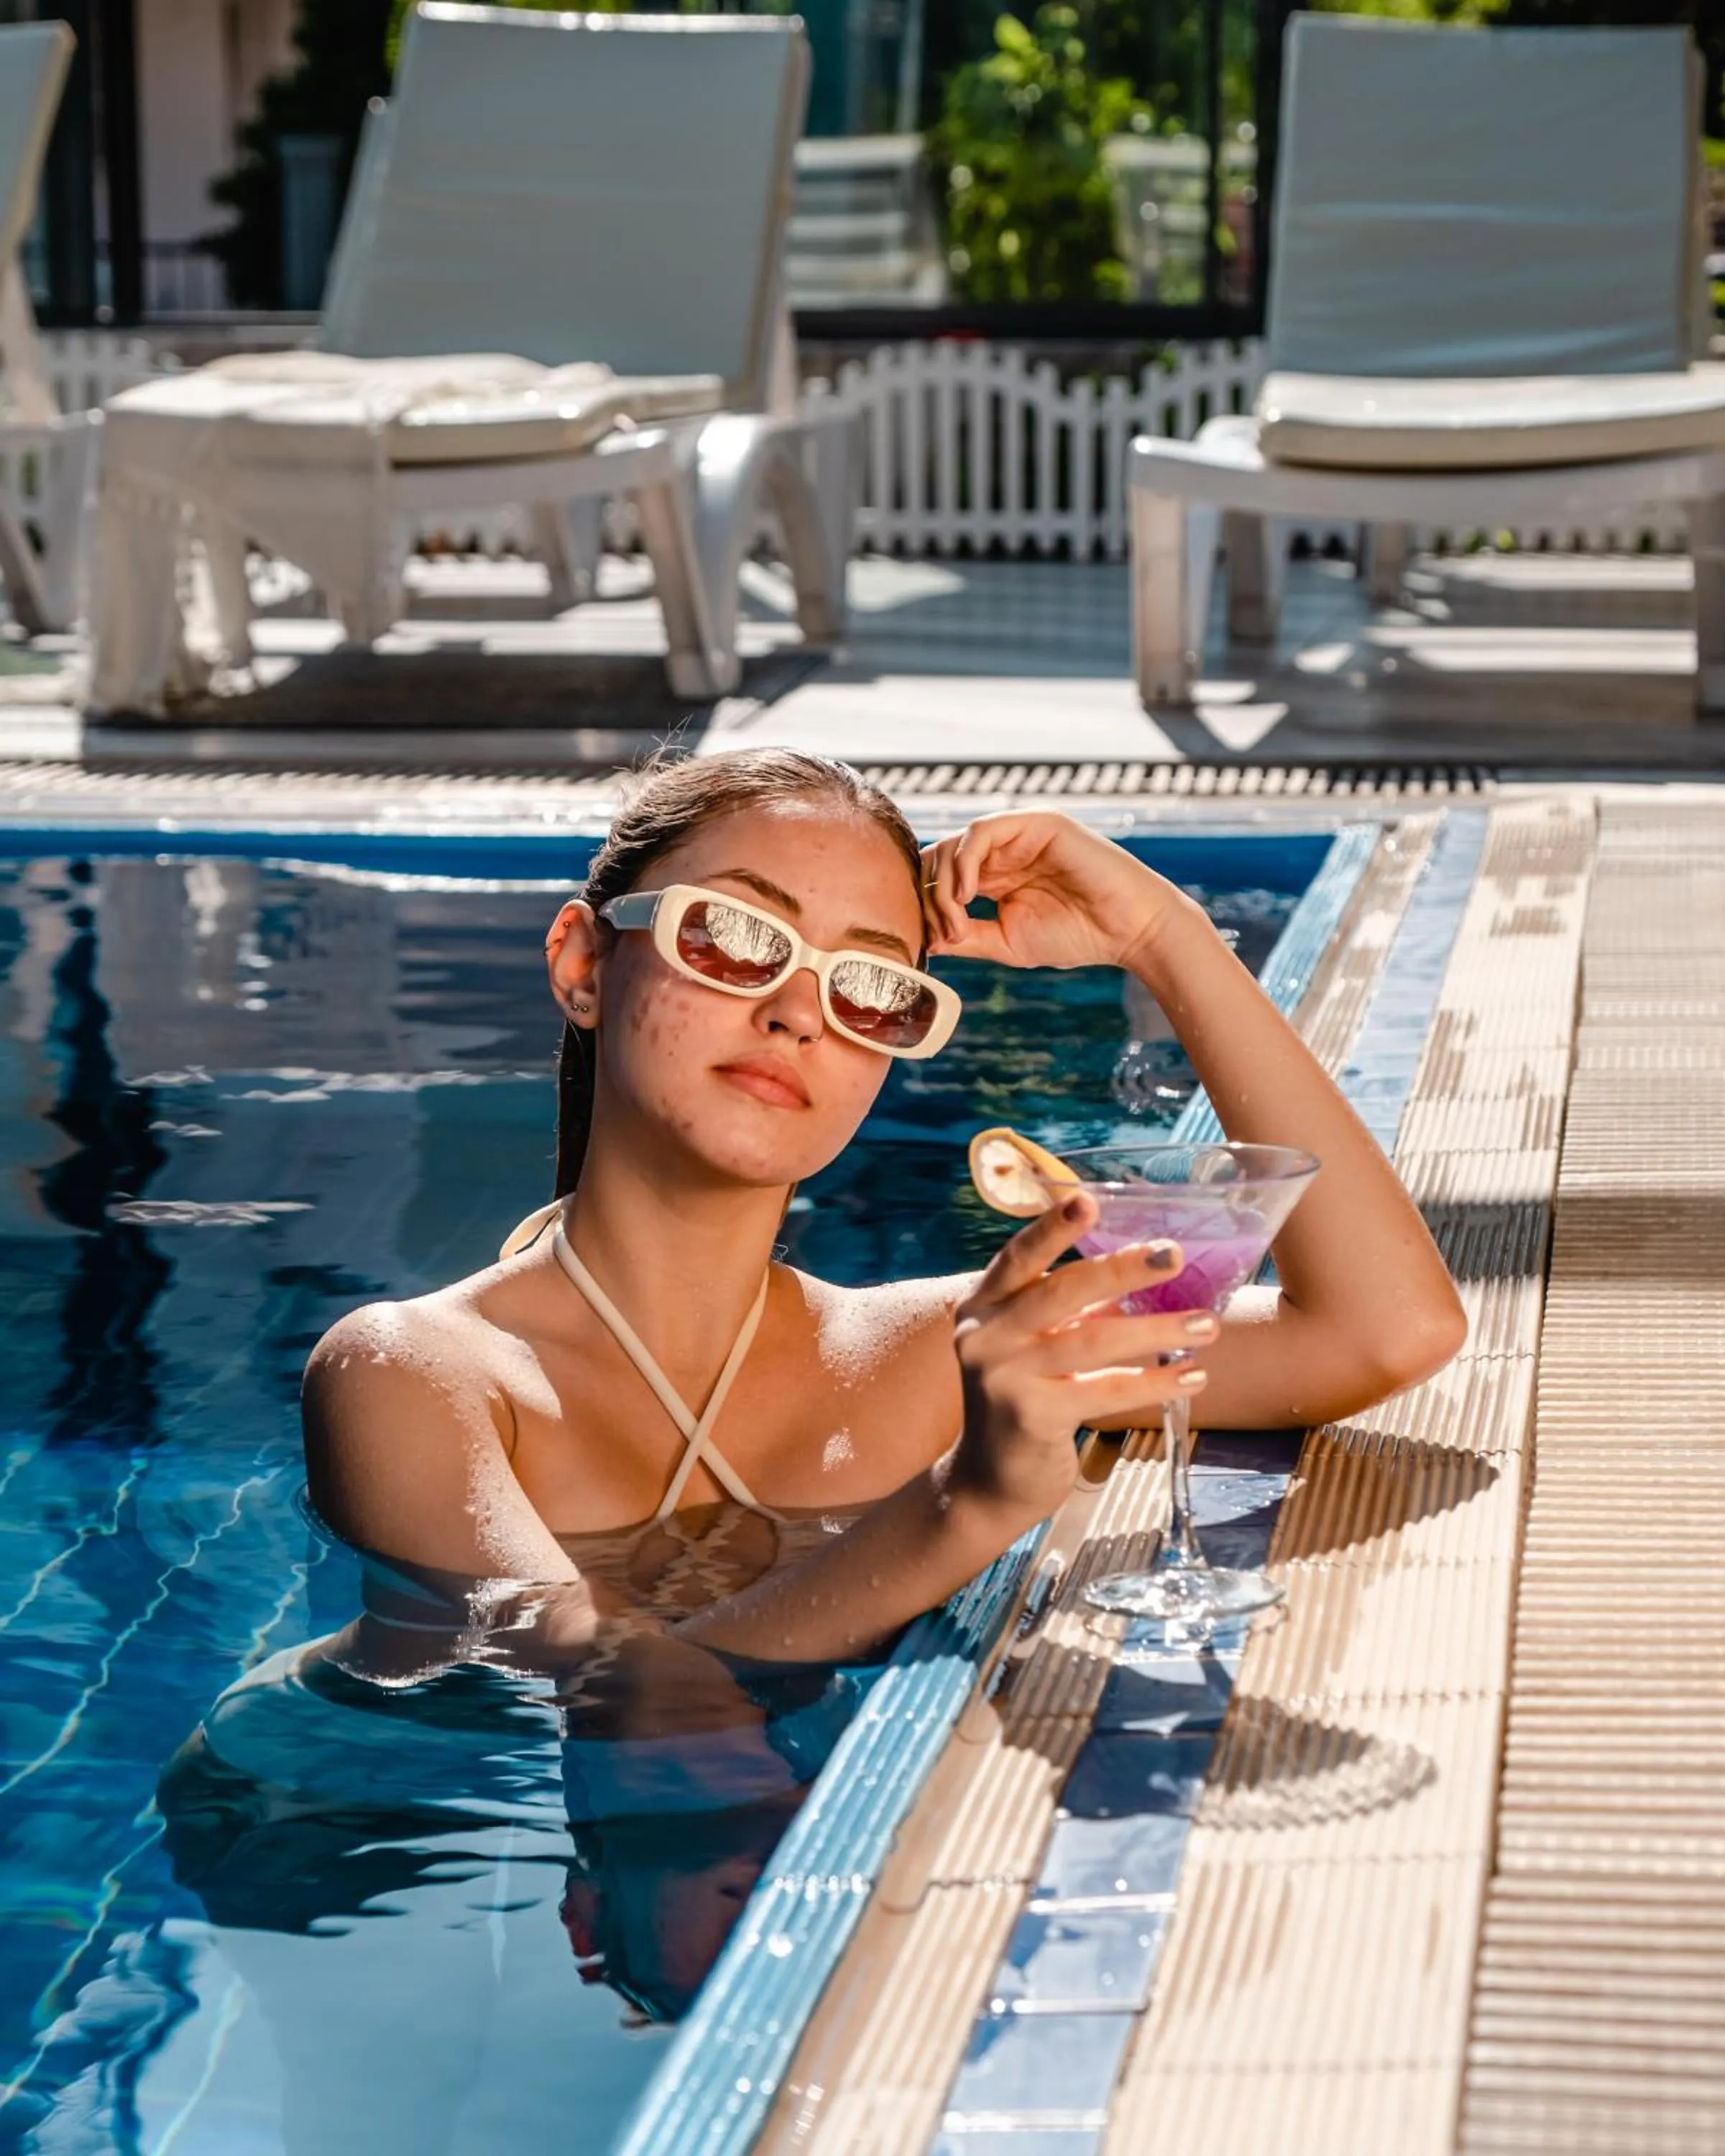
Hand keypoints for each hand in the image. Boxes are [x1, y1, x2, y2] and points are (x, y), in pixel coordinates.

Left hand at [920, 811, 1197, 973]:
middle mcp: (1003, 849)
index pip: (940, 877)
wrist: (1129, 930)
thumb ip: (966, 936)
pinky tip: (966, 894)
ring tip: (957, 920)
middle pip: (939, 857)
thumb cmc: (1077, 936)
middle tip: (945, 933)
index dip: (926, 904)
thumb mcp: (1007, 941)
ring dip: (945, 885)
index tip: (930, 940)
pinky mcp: (1036, 822)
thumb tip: (924, 939)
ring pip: (955, 843)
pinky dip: (965, 862)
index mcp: (995, 875)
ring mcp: (1019, 833)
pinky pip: (982, 831)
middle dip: (931, 896)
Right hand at [950, 1190, 1216, 1523]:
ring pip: (1092, 1341)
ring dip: (1156, 1330)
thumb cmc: (1025, 1399)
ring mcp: (1003, 1377)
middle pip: (1061, 1291)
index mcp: (984, 1306)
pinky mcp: (1030, 1417)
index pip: (1018, 1257)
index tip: (1088, 1200)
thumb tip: (1144, 1270)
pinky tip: (1190, 1376)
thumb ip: (1069, 1311)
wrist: (989, 1481)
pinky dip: (1153, 1382)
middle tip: (1174, 1254)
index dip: (1052, 1228)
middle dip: (1121, 1269)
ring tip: (1206, 1325)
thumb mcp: (1032, 1345)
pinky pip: (1104, 1391)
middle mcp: (985, 1336)